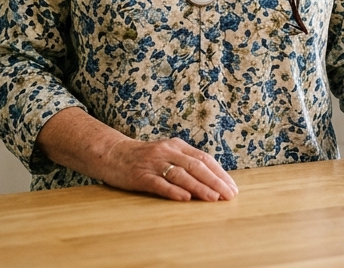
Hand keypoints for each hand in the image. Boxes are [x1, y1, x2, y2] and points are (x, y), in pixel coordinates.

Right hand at [99, 136, 238, 201]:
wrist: (111, 154)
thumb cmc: (143, 159)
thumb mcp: (167, 154)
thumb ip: (186, 163)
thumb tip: (212, 180)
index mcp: (177, 146)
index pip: (204, 159)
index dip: (220, 173)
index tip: (232, 188)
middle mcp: (167, 151)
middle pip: (196, 166)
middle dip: (215, 181)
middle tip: (229, 196)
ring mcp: (153, 163)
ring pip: (180, 174)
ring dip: (199, 187)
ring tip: (213, 198)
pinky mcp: (139, 175)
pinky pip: (158, 183)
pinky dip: (173, 190)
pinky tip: (185, 198)